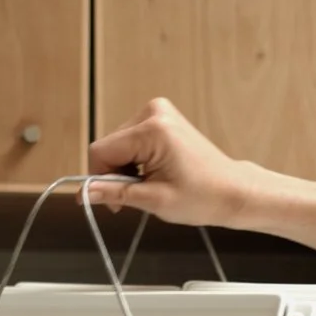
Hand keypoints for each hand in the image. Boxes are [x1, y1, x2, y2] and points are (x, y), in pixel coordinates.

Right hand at [86, 98, 252, 226]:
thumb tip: (83, 193)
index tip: (111, 203)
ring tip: (149, 186)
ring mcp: (158, 112)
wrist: (232, 190)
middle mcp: (153, 112)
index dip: (99, 179)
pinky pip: (131, 140)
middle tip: (135, 198)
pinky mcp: (161, 118)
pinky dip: (135, 161)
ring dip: (125, 169)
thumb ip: (115, 193)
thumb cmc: (202, 197)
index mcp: (152, 130)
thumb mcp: (153, 200)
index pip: (101, 151)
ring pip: (118, 145)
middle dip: (115, 175)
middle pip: (109, 147)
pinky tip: (152, 174)